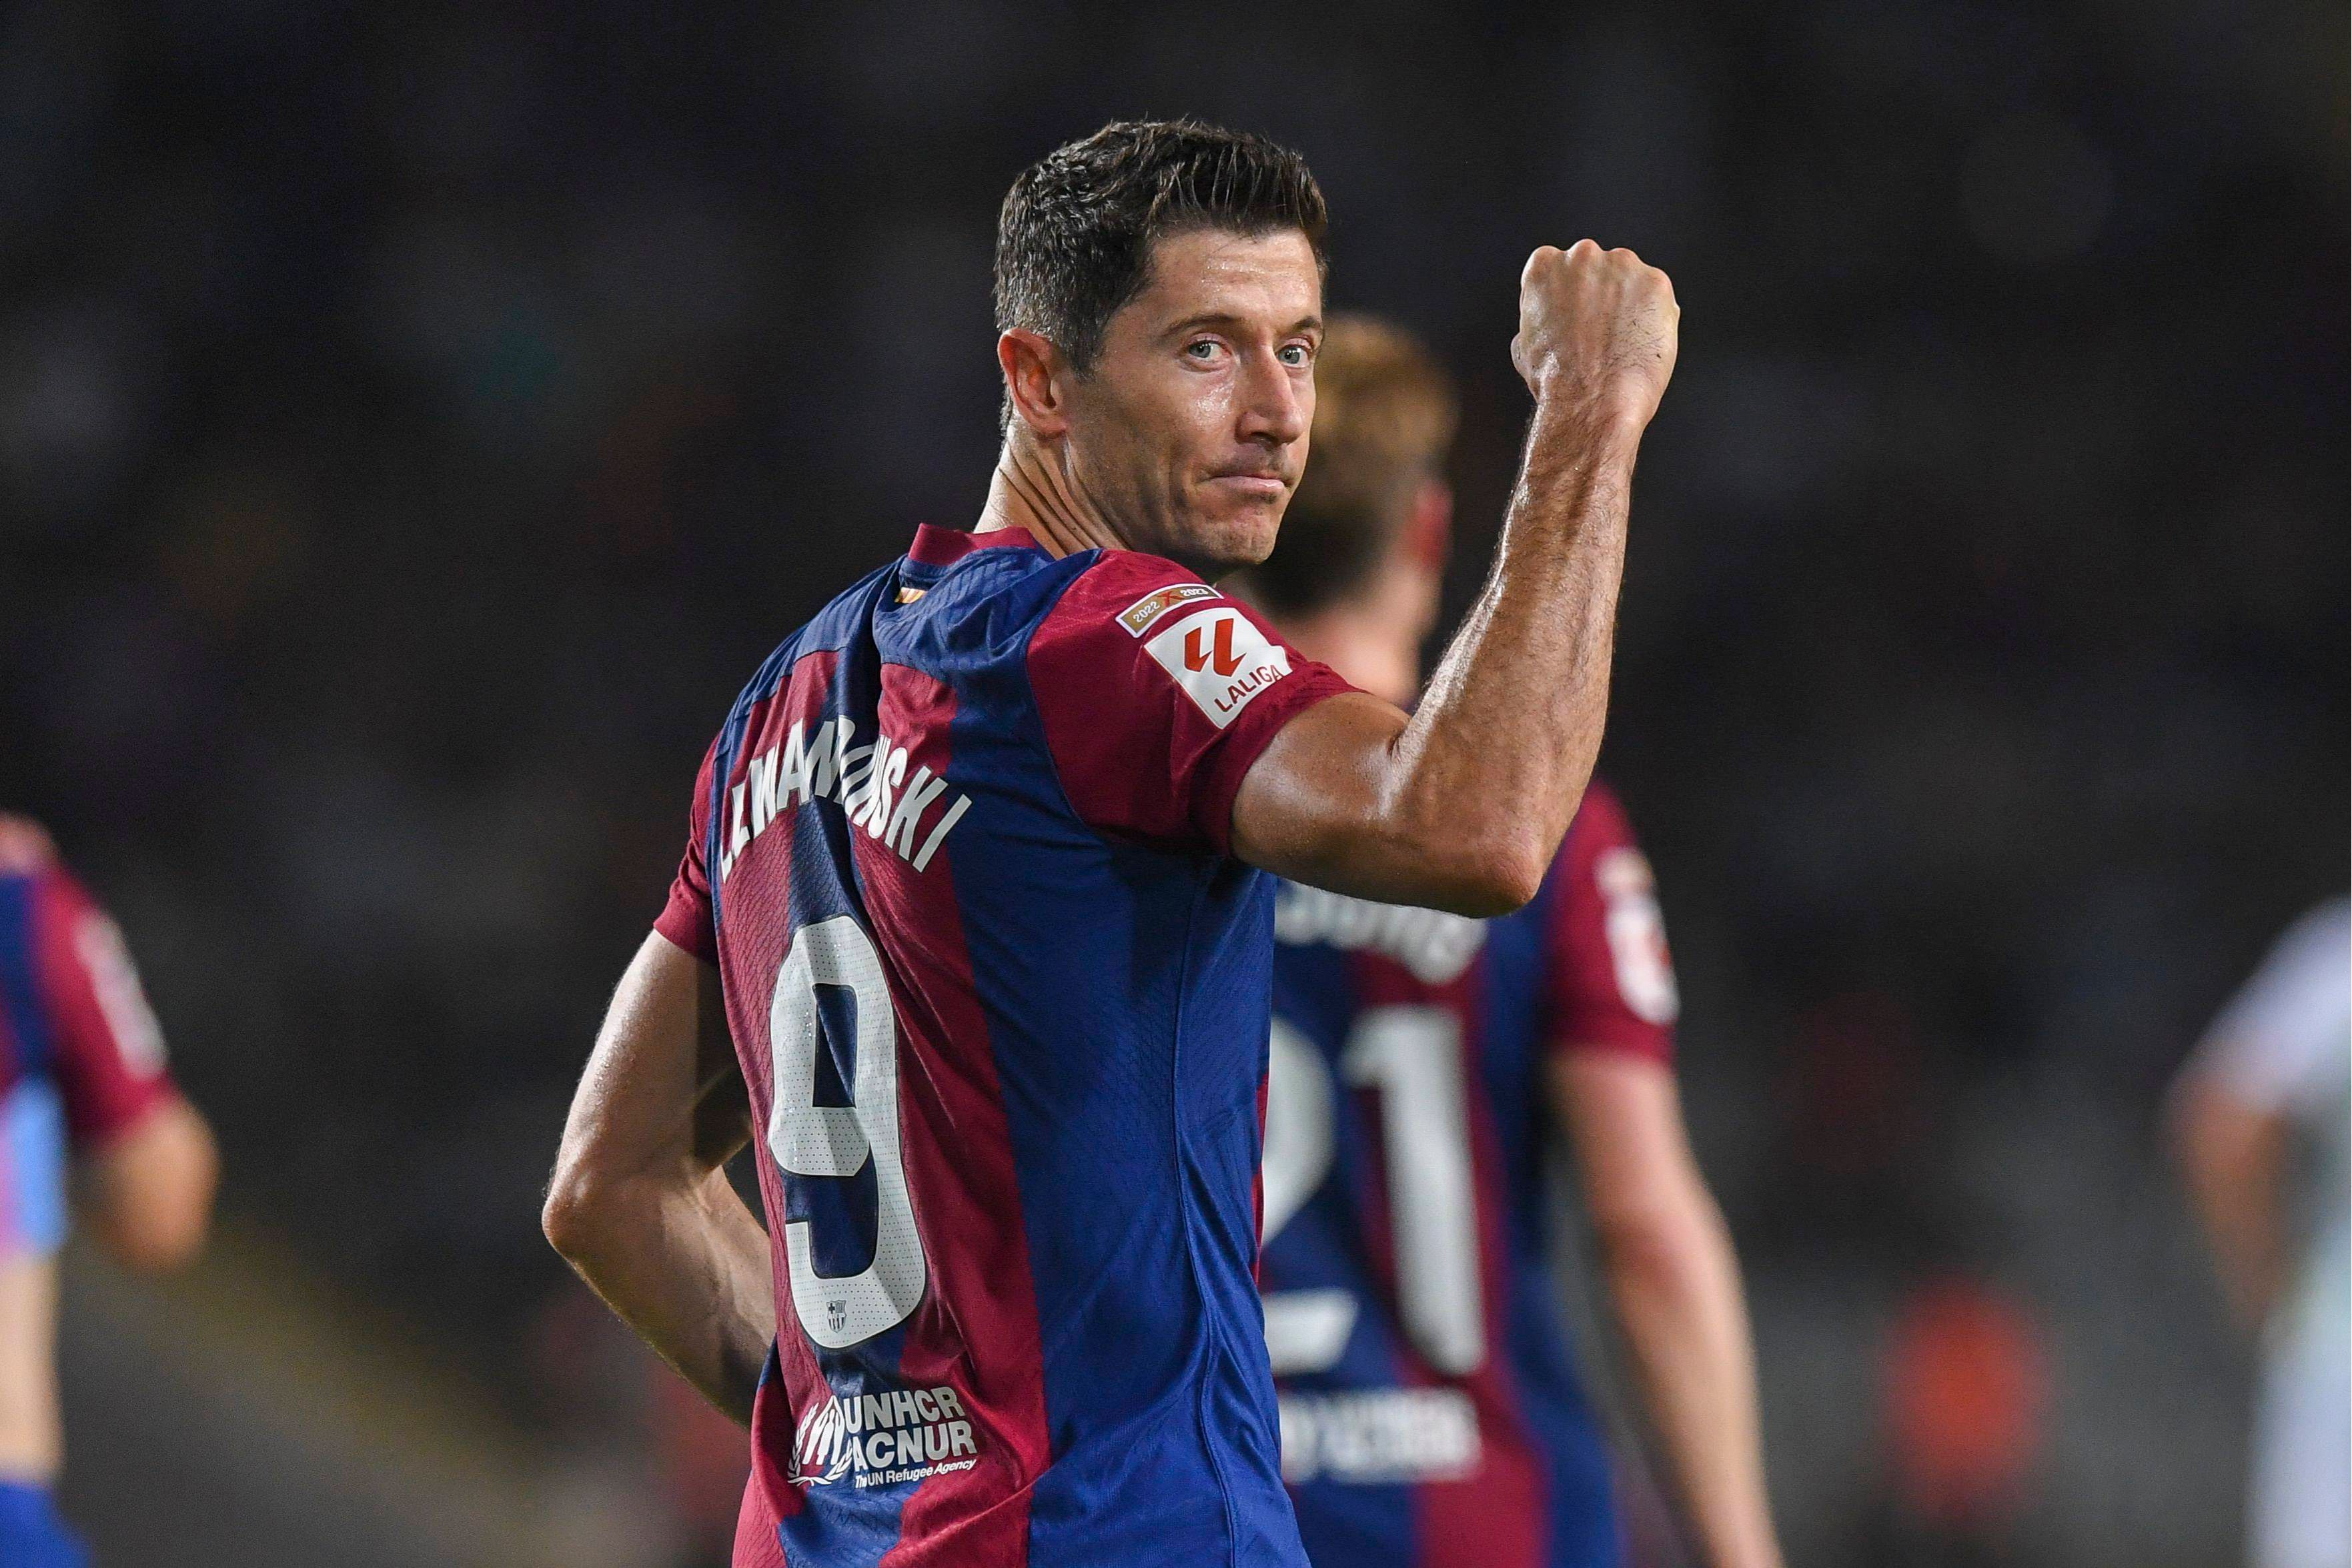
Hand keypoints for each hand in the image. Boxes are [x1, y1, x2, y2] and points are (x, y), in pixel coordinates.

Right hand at [1510, 240, 1679, 430]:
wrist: (1591, 399)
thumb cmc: (1555, 381)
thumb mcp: (1525, 345)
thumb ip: (1540, 317)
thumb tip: (1547, 322)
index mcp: (1544, 265)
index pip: (1559, 267)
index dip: (1569, 297)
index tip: (1574, 317)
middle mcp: (1582, 255)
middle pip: (1598, 268)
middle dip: (1602, 295)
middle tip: (1600, 333)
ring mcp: (1622, 265)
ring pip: (1631, 280)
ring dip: (1630, 304)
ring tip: (1620, 343)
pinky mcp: (1656, 282)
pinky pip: (1658, 297)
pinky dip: (1655, 318)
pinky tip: (1640, 344)